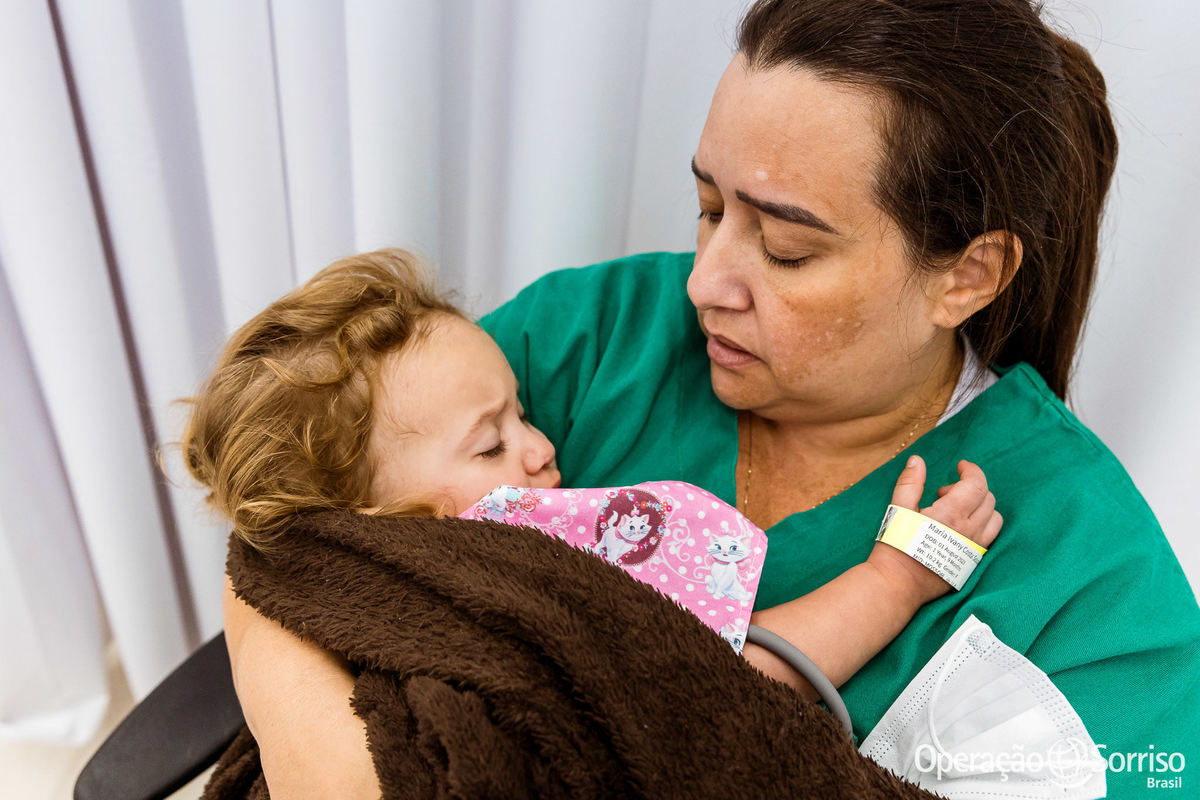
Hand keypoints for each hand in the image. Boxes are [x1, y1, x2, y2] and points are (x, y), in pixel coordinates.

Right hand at [867, 456, 1002, 606]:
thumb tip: (917, 460)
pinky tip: (958, 528)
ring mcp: (973, 548)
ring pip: (994, 520)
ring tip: (954, 511)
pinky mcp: (972, 561)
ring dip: (980, 507)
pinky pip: (989, 538)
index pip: (977, 484)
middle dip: (970, 488)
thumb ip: (910, 483)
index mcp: (951, 515)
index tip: (961, 466)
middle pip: (988, 499)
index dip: (971, 470)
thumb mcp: (898, 510)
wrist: (897, 584)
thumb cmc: (896, 547)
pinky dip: (981, 525)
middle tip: (944, 493)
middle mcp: (969, 531)